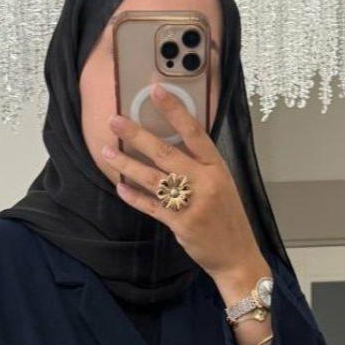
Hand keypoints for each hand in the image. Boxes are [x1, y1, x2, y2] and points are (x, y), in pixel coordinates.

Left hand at [101, 84, 270, 305]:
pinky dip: (135, 197)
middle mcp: (205, 182)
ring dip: (127, 165)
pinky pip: (152, 207)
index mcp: (217, 167)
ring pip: (153, 179)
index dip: (174, 110)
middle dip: (137, 135)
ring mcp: (193, 204)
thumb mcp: (221, 184)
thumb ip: (199, 165)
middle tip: (115, 121)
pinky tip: (120, 187)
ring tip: (107, 152)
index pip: (194, 132)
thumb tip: (168, 144)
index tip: (155, 89)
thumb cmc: (227, 217)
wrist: (237, 255)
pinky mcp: (181, 225)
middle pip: (166, 153)